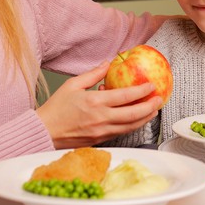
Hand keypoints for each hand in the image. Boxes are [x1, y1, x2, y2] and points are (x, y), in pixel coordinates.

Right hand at [37, 62, 161, 148]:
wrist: (44, 132)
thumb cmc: (56, 108)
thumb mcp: (72, 85)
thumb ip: (93, 74)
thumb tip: (107, 63)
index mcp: (95, 102)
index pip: (126, 96)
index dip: (142, 91)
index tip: (151, 85)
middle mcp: (101, 118)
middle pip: (134, 114)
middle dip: (150, 106)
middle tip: (159, 99)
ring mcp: (102, 131)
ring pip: (131, 126)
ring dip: (145, 118)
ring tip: (153, 110)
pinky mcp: (100, 140)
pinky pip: (121, 132)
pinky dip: (132, 126)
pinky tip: (137, 120)